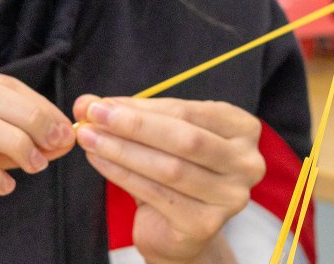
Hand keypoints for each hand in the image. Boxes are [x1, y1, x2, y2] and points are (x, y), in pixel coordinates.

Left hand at [74, 95, 265, 263]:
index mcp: (243, 129)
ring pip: (169, 168)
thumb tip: (87, 102)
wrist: (183, 232)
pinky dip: (123, 175)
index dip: (143, 107)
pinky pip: (158, 194)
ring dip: (122, 150)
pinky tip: (100, 162)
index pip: (188, 111)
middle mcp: (246, 162)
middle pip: (184, 138)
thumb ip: (132, 116)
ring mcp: (230, 196)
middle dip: (133, 125)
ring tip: (89, 139)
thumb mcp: (161, 137)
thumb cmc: (176, 172)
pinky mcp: (206, 224)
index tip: (103, 102)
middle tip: (93, 115)